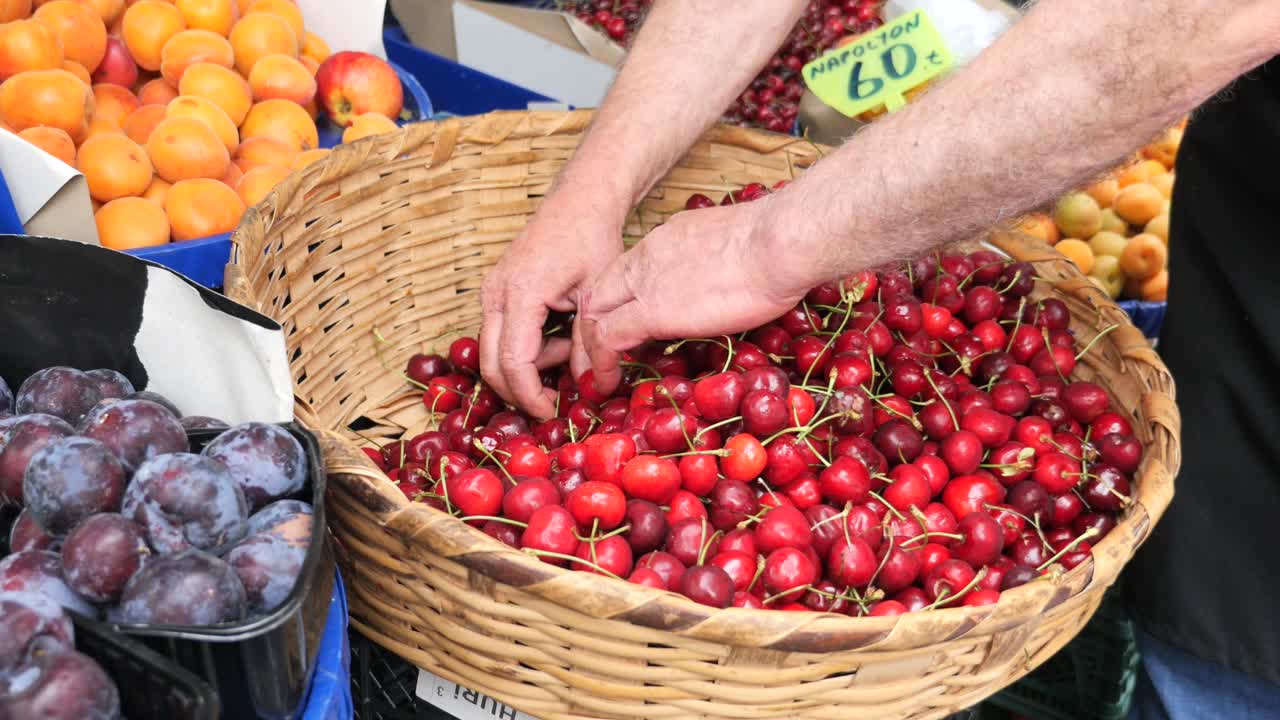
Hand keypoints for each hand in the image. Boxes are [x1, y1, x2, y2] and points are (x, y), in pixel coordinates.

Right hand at [480, 194, 623, 419]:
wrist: (579, 202)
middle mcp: (495, 294)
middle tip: (556, 400)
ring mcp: (490, 292)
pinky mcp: (494, 292)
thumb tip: (590, 386)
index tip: (551, 412)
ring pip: (494, 352)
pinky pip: (500, 335)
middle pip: (492, 364)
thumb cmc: (593, 240)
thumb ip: (589, 344)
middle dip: (521, 389)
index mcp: (521, 293)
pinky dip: (526, 348)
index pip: (514, 362)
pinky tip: (557, 335)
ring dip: (528, 366)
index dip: (530, 395)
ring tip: (568, 347)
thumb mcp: (598, 296)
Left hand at [578, 199, 815, 394]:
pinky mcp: (652, 311)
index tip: (631, 324)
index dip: (621, 299)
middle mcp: (647, 256)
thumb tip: (727, 279)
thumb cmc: (779, 242)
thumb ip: (716, 262)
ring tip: (602, 373)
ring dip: (593, 345)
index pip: (627, 269)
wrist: (780, 241)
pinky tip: (610, 381)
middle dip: (596, 322)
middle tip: (606, 353)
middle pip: (600, 288)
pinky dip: (603, 361)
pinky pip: (610, 337)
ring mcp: (645, 282)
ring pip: (595, 311)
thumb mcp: (734, 243)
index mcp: (668, 239)